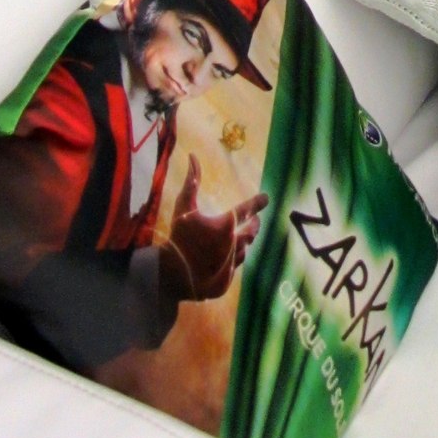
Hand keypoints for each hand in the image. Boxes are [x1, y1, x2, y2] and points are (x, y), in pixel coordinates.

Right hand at [161, 155, 268, 303]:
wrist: (170, 275)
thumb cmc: (178, 237)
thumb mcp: (183, 207)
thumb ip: (191, 182)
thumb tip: (193, 156)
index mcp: (226, 225)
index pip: (248, 209)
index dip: (258, 202)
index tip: (266, 198)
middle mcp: (233, 244)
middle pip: (252, 231)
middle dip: (255, 224)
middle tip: (255, 220)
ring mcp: (231, 264)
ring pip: (245, 250)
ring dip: (244, 242)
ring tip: (241, 238)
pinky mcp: (226, 281)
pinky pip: (234, 268)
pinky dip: (231, 260)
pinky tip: (224, 258)